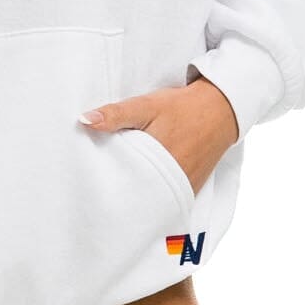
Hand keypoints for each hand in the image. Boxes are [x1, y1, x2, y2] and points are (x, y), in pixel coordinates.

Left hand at [79, 78, 238, 195]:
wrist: (220, 110)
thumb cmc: (181, 107)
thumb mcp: (146, 105)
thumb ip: (116, 114)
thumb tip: (84, 120)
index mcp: (155, 161)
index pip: (121, 181)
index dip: (103, 181)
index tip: (87, 180)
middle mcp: (170, 181)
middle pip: (134, 194)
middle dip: (117, 192)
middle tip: (97, 189)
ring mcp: (181, 188)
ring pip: (150, 198)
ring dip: (134, 193)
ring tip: (114, 191)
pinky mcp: (188, 189)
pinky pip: (165, 197)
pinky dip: (151, 193)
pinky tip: (139, 186)